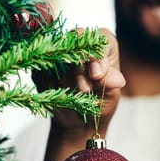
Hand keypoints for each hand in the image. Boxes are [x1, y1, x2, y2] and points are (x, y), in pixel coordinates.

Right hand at [32, 27, 124, 160]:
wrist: (80, 122)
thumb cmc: (100, 103)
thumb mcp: (110, 96)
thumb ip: (111, 83)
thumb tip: (117, 80)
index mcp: (104, 47)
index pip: (100, 38)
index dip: (97, 55)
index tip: (97, 75)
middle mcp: (81, 45)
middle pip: (75, 42)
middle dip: (79, 68)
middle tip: (85, 89)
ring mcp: (60, 54)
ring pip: (57, 56)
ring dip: (65, 79)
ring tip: (76, 96)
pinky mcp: (43, 67)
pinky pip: (42, 72)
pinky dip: (51, 85)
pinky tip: (60, 96)